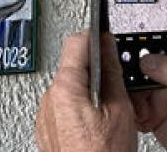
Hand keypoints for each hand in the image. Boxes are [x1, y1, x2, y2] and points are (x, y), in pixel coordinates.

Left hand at [36, 32, 136, 151]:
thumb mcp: (119, 110)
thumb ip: (112, 74)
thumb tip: (109, 49)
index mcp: (65, 89)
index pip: (76, 42)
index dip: (95, 36)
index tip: (107, 36)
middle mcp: (49, 99)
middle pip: (72, 66)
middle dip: (94, 67)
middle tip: (116, 76)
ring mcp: (46, 116)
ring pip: (68, 87)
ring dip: (87, 89)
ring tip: (109, 106)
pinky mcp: (47, 130)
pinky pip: (63, 107)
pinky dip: (79, 107)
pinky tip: (96, 122)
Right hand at [131, 24, 166, 151]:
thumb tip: (150, 58)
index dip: (150, 24)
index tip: (130, 25)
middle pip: (143, 53)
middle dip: (131, 62)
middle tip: (129, 74)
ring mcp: (162, 91)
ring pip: (133, 78)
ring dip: (129, 89)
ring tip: (137, 102)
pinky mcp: (153, 110)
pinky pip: (132, 101)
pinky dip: (131, 108)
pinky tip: (140, 115)